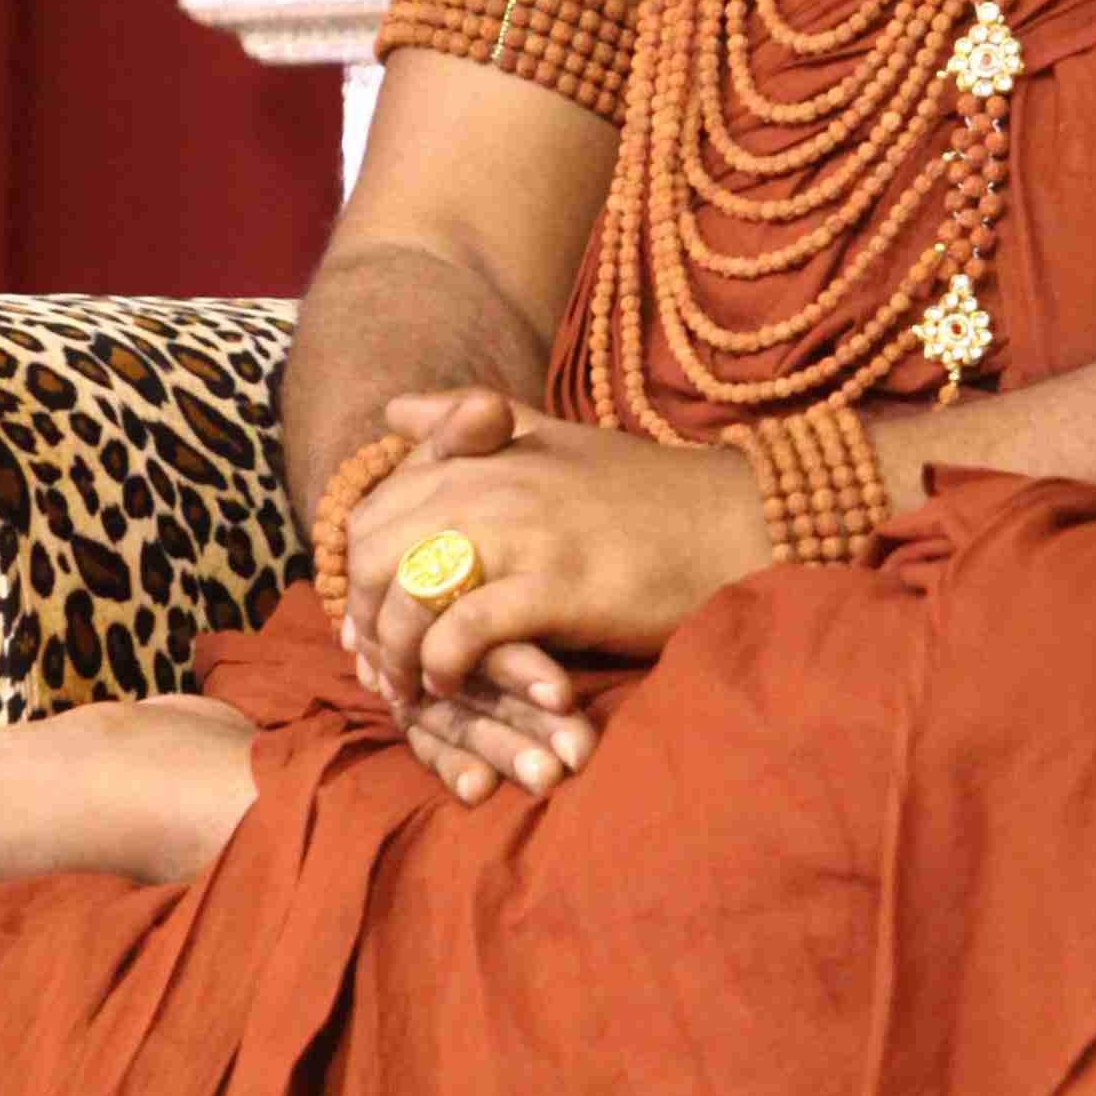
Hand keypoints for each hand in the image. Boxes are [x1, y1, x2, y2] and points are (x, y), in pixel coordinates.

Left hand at [345, 391, 769, 722]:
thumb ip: (467, 422)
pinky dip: (443, 665)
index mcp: (481, 453)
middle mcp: (489, 485)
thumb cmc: (645, 491)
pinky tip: (451, 684)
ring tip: (410, 683)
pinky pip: (463, 631)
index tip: (373, 614)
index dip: (360, 571)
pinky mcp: (555, 587)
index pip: (374, 511)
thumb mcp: (551, 437)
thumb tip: (392, 410)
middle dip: (364, 615)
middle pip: (375, 554)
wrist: (735, 522)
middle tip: (381, 662)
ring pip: (408, 593)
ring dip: (395, 649)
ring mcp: (521, 534)